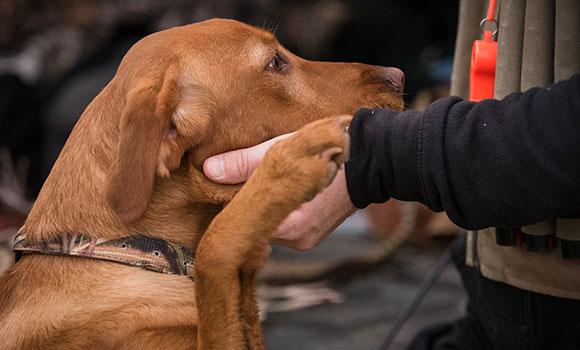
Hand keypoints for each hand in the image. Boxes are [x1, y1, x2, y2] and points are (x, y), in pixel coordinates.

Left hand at [203, 134, 355, 249]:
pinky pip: (286, 226)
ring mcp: (307, 241)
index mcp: (288, 226)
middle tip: (248, 182)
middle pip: (257, 226)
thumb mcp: (281, 153)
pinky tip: (286, 193)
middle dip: (252, 205)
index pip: (245, 222)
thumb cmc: (325, 151)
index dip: (235, 204)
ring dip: (267, 208)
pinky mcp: (313, 236)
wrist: (372, 159)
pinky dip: (281, 211)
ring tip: (270, 184)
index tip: (226, 189)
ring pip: (271, 225)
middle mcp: (297, 241)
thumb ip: (244, 164)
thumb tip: (210, 170)